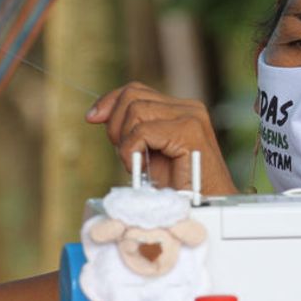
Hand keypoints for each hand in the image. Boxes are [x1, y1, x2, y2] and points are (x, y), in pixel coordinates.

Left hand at [86, 82, 236, 194]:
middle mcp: (189, 107)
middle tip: (125, 155)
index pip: (136, 90)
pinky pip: (142, 131)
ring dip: (125, 140)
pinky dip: (131, 151)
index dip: (110, 102)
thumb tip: (97, 114)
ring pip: (135, 110)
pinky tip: (138, 167)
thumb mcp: (149, 152)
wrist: (208, 210)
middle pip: (132, 95)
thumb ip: (132, 130)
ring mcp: (191, 117)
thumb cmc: (179, 188)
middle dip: (115, 124)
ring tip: (137, 163)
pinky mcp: (189, 132)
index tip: (92, 118)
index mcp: (181, 109)